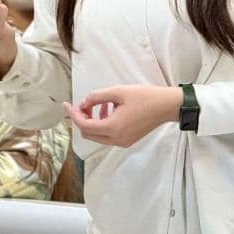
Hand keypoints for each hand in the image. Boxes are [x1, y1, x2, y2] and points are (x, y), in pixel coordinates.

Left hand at [65, 85, 182, 148]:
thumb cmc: (146, 97)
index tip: (66, 105)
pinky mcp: (128, 140)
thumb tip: (83, 103)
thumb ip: (97, 97)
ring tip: (99, 105)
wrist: (167, 106)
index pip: (84, 125)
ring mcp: (122, 142)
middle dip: (82, 119)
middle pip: (88, 133)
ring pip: (97, 136)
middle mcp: (115, 139)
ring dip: (93, 122)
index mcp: (112, 128)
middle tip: (85, 104)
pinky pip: (107, 136)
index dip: (73, 114)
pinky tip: (110, 111)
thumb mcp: (119, 92)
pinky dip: (103, 125)